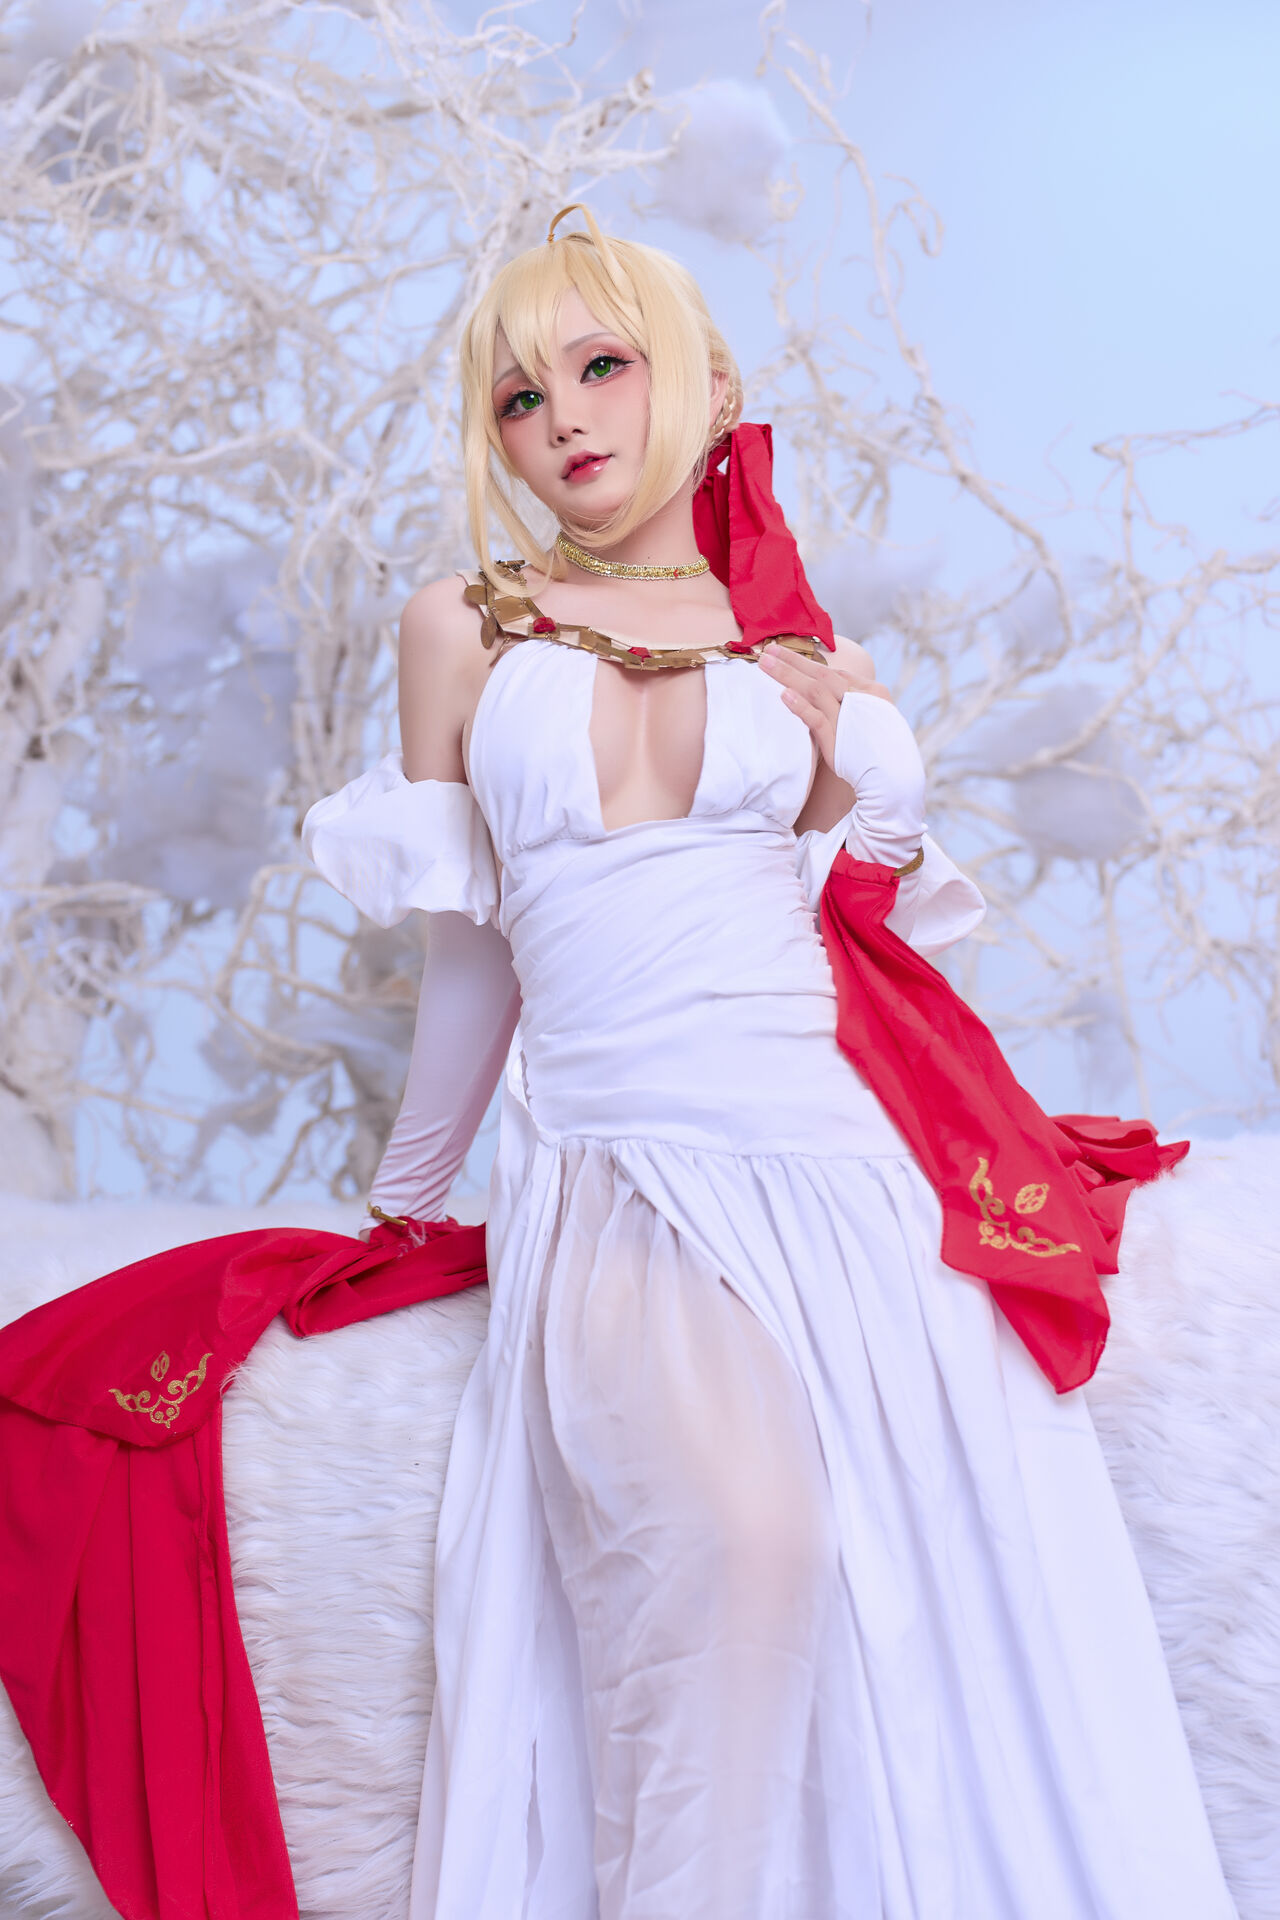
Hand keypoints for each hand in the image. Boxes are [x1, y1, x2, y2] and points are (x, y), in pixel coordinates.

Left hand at [758, 639, 892, 773]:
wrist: (894, 781)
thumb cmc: (880, 754)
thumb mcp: (869, 722)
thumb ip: (851, 708)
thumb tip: (825, 700)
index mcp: (871, 692)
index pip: (834, 673)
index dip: (808, 662)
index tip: (785, 654)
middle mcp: (862, 699)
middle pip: (822, 674)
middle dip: (793, 660)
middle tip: (767, 649)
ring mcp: (850, 718)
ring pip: (816, 690)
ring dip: (788, 674)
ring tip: (765, 664)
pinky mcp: (840, 739)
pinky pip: (817, 718)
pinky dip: (800, 706)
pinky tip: (783, 695)